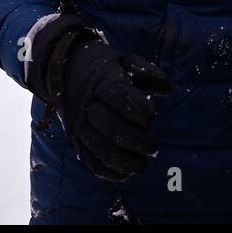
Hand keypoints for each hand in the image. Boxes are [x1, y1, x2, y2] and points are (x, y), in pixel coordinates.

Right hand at [28, 13, 172, 181]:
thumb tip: (167, 90)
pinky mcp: (75, 139)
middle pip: (112, 129)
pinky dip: (108, 171)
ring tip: (143, 165)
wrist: (64, 69)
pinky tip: (126, 174)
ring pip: (101, 150)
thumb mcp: (125, 59)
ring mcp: (79, 125)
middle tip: (155, 146)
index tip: (152, 117)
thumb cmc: (104, 65)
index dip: (140, 111)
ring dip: (125, 161)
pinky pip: (90, 160)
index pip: (121, 99)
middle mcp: (87, 106)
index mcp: (102, 82)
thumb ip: (147, 72)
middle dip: (137, 141)